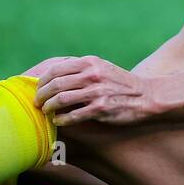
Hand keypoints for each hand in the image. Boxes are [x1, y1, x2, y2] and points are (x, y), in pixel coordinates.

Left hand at [31, 55, 159, 125]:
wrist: (146, 96)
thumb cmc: (120, 84)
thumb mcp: (101, 68)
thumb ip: (80, 70)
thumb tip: (53, 76)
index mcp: (89, 63)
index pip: (55, 70)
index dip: (41, 81)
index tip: (37, 89)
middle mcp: (92, 75)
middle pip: (55, 84)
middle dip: (41, 95)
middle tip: (37, 103)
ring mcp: (97, 91)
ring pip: (61, 100)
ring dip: (49, 107)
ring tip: (46, 112)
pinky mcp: (101, 108)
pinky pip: (74, 115)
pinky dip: (62, 119)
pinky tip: (58, 121)